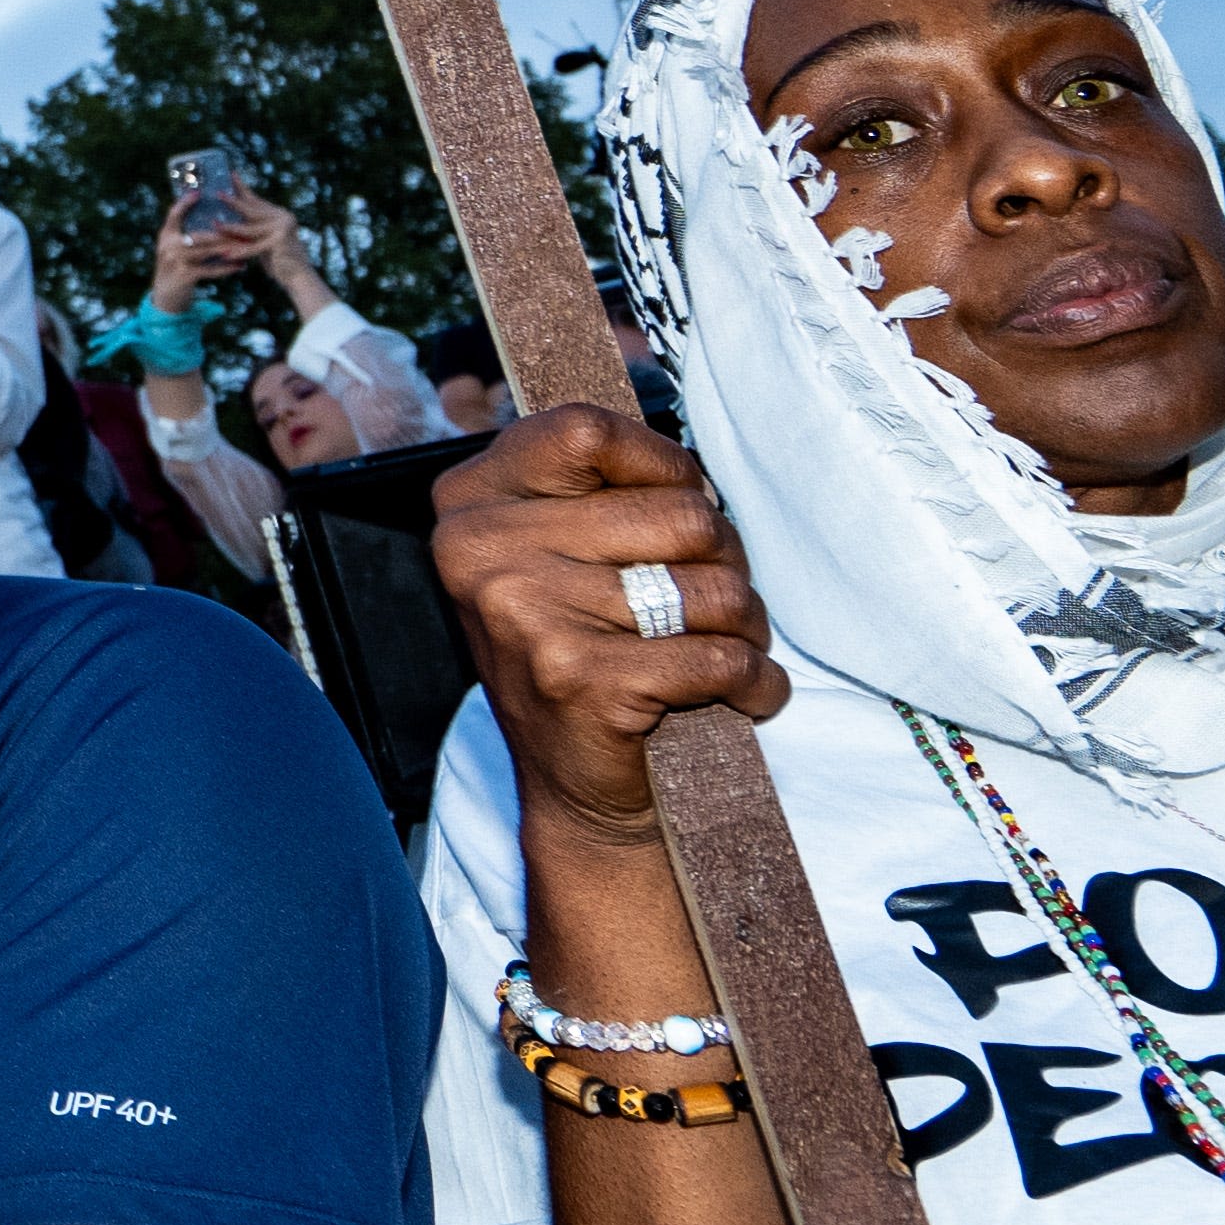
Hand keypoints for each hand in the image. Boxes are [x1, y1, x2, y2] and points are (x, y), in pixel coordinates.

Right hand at [153, 195, 285, 305]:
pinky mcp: (185, 276)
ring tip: (246, 244)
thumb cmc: (175, 267)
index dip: (185, 203)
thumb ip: (186, 234)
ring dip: (229, 248)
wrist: (165, 296)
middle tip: (242, 226)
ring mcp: (176, 261)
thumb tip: (212, 218)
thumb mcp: (174, 248)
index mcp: (166, 235)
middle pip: (200, 235)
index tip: (199, 193)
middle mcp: (169, 246)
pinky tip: (241, 265)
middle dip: (223, 232)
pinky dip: (227, 268)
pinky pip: (211, 270)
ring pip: (208, 251)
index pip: (174, 214)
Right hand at [422, 403, 784, 844]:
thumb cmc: (583, 653)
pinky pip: (721, 657)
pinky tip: (741, 694)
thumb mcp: (554, 554)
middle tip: (709, 601)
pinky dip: (755, 682)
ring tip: (724, 648)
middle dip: (724, 560)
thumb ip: (596, 494)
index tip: (684, 499)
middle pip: (678, 512)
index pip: (586, 432)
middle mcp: (482, 553)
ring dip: (745, 626)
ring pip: (714, 589)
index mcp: (469, 504)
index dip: (663, 462)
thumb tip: (693, 468)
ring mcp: (526, 616)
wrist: (573, 793)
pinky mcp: (582, 681)